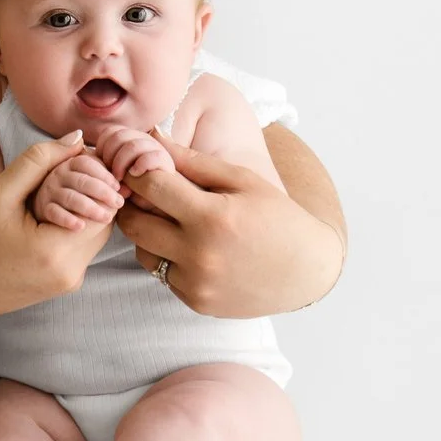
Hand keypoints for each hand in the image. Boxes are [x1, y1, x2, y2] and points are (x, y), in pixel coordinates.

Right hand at [0, 132, 113, 322]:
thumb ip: (38, 161)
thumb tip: (78, 139)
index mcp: (56, 252)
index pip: (103, 205)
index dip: (93, 179)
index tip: (70, 166)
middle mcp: (71, 274)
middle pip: (103, 222)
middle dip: (89, 195)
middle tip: (62, 178)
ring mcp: (69, 283)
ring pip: (94, 236)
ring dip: (81, 211)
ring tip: (49, 197)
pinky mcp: (62, 285)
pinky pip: (80, 250)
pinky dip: (70, 229)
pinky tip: (44, 219)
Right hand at [31, 153, 124, 230]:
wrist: (52, 210)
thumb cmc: (77, 193)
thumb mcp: (90, 182)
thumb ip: (107, 182)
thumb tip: (128, 189)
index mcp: (70, 163)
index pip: (86, 163)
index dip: (104, 174)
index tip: (118, 187)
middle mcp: (58, 174)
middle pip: (81, 180)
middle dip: (103, 192)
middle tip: (119, 203)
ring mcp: (49, 192)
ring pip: (70, 197)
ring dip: (90, 207)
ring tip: (106, 218)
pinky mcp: (43, 209)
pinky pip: (55, 213)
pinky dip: (68, 219)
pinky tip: (80, 226)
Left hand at [93, 124, 173, 212]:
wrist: (154, 203)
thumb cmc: (129, 188)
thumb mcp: (112, 173)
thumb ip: (102, 163)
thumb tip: (85, 153)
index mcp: (130, 137)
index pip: (111, 132)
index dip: (102, 148)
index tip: (101, 167)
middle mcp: (143, 138)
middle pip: (119, 135)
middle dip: (109, 156)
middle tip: (109, 175)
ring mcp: (156, 148)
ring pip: (132, 145)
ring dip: (121, 163)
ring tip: (120, 179)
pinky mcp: (166, 161)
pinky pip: (150, 156)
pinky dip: (139, 166)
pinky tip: (134, 176)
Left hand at [116, 130, 343, 317]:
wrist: (308, 270)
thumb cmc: (277, 217)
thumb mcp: (242, 179)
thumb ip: (194, 162)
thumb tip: (152, 139)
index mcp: (212, 216)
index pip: (150, 187)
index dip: (136, 172)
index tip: (136, 167)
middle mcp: (199, 254)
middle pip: (134, 223)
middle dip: (132, 204)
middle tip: (144, 194)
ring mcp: (196, 282)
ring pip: (142, 252)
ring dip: (148, 234)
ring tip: (173, 222)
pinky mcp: (195, 301)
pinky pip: (162, 275)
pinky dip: (168, 259)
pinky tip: (193, 248)